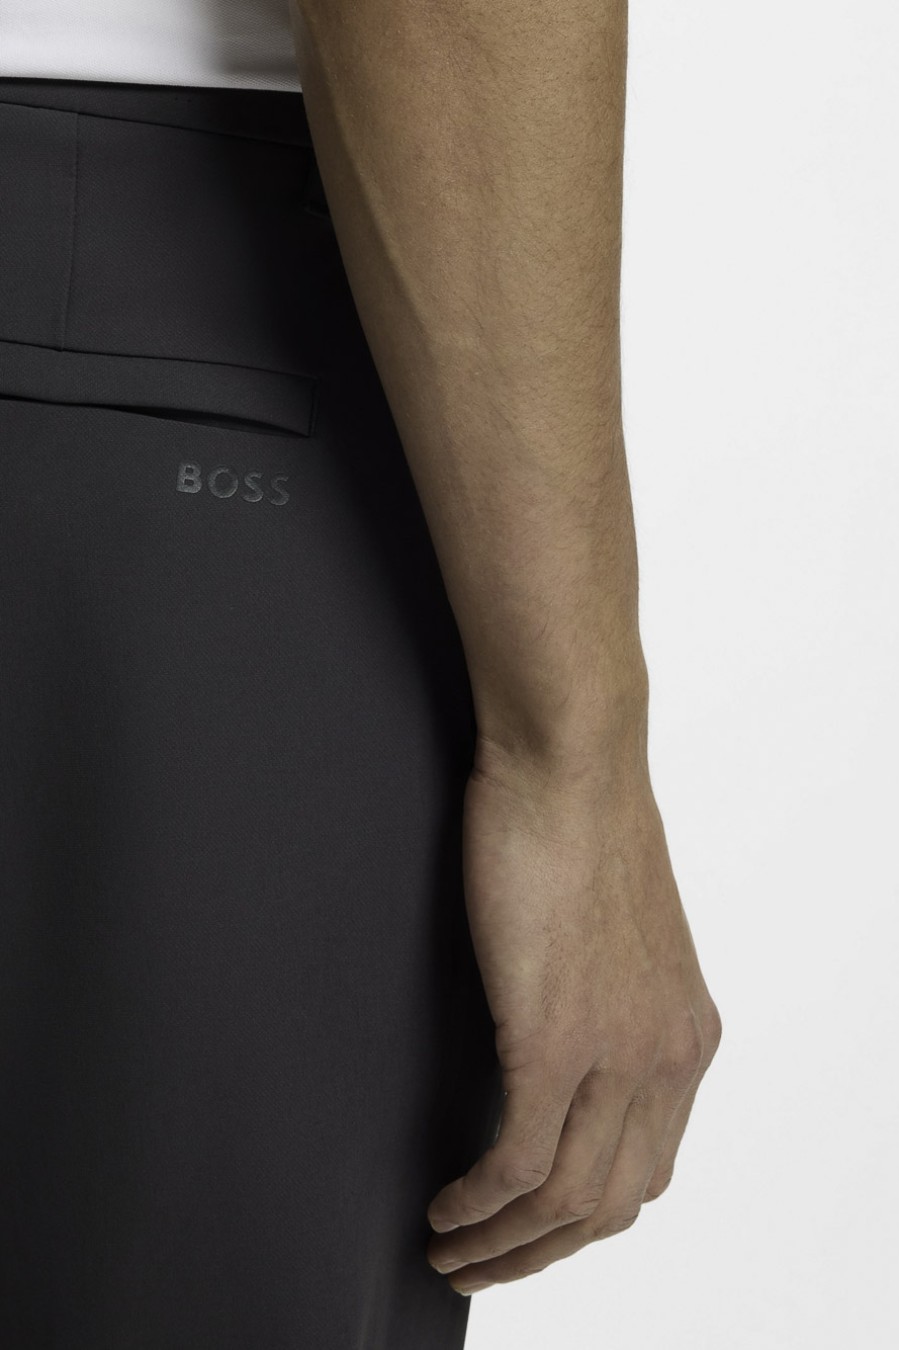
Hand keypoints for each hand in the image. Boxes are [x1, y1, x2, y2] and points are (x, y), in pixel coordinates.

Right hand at [425, 736, 721, 1293]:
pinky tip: (446, 1207)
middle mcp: (666, 1054)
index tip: (536, 1229)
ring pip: (566, 1201)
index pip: (649, 1166)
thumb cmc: (583, 826)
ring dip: (504, 1246)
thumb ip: (613, 1004)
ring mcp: (614, 1049)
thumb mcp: (624, 937)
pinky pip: (518, 1160)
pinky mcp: (553, 1034)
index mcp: (688, 1034)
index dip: (588, 1217)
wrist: (571, 760)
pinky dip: (478, 1203)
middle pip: (613, 1203)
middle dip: (544, 1253)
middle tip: (485, 1266)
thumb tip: (566, 1049)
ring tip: (453, 1252)